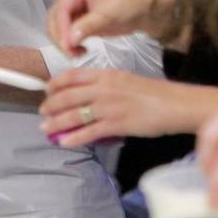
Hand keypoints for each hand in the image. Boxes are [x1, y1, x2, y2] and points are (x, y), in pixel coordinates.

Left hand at [38, 69, 183, 146]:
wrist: (174, 104)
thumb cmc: (154, 93)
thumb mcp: (126, 80)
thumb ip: (106, 85)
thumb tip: (88, 96)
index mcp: (107, 75)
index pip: (72, 75)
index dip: (55, 83)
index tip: (47, 89)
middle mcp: (104, 89)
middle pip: (68, 96)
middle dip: (50, 105)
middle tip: (42, 112)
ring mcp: (109, 107)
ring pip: (74, 115)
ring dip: (56, 123)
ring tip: (46, 129)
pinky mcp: (116, 125)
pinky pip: (89, 132)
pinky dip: (74, 138)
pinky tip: (64, 142)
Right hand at [46, 0, 171, 55]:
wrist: (140, 12)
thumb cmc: (128, 6)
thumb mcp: (107, 15)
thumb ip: (87, 26)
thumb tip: (69, 39)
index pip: (61, 10)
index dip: (62, 30)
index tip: (67, 47)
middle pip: (54, 20)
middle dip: (60, 38)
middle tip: (71, 54)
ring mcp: (72, 8)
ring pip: (57, 29)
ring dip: (63, 43)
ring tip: (77, 53)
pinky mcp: (76, 21)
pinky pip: (65, 34)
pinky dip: (69, 44)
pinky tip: (80, 50)